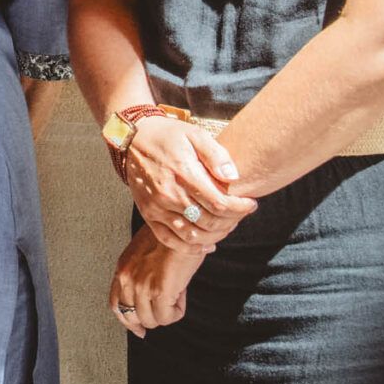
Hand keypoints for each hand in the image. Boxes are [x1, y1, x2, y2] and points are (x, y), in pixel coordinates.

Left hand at [110, 224, 204, 337]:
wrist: (182, 224)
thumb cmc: (169, 236)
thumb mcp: (144, 253)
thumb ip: (141, 273)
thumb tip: (152, 297)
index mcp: (122, 269)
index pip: (116, 305)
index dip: (128, 321)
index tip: (139, 329)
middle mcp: (127, 278)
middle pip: (132, 317)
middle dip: (152, 317)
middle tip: (168, 305)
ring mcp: (141, 285)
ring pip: (151, 320)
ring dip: (167, 312)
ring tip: (177, 294)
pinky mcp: (160, 290)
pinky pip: (167, 317)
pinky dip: (177, 311)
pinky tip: (182, 294)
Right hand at [119, 116, 255, 251]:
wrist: (132, 138)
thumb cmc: (168, 135)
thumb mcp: (195, 135)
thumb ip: (216, 155)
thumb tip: (233, 178)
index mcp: (183, 173)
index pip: (219, 203)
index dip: (240, 208)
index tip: (251, 204)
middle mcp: (168, 194)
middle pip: (208, 222)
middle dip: (231, 221)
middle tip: (240, 214)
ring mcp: (156, 207)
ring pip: (191, 235)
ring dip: (215, 236)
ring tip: (226, 226)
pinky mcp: (148, 214)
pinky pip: (169, 240)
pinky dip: (190, 248)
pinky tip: (206, 245)